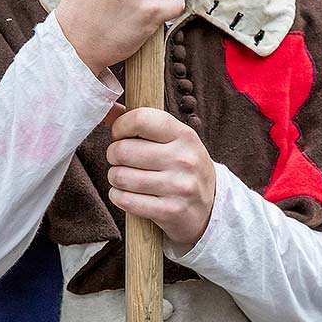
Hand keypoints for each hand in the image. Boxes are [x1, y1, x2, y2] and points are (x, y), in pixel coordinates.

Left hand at [106, 108, 215, 246]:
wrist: (211, 207)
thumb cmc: (183, 167)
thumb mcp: (174, 140)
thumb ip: (142, 123)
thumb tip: (110, 110)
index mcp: (184, 135)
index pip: (141, 119)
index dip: (121, 126)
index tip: (120, 134)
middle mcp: (183, 159)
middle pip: (123, 150)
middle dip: (113, 155)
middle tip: (120, 159)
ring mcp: (178, 187)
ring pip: (120, 177)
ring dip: (115, 177)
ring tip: (124, 177)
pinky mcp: (170, 211)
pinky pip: (125, 200)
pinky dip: (118, 196)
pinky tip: (127, 194)